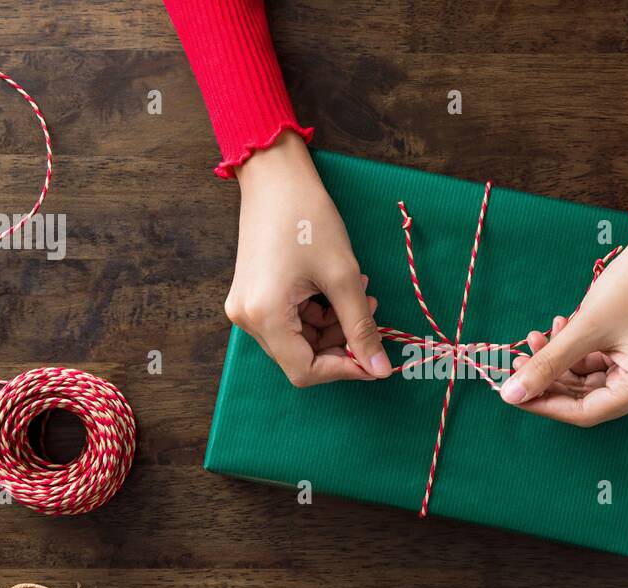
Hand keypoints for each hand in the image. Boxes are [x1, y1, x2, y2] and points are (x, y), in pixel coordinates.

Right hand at [226, 131, 390, 385]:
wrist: (275, 176)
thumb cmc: (308, 218)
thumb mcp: (344, 276)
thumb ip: (362, 326)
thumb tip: (380, 368)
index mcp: (265, 316)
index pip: (305, 371)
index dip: (344, 370)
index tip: (375, 359)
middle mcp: (247, 318)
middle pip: (300, 357)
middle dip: (340, 343)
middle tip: (372, 315)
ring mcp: (246, 307)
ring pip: (298, 339)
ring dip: (332, 326)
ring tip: (360, 294)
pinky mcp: (252, 295)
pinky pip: (289, 320)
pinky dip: (317, 313)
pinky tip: (336, 288)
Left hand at [499, 221, 627, 425]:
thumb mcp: (585, 327)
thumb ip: (547, 363)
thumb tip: (511, 394)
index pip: (586, 412)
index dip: (545, 404)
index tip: (512, 393)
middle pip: (587, 397)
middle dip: (550, 377)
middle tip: (518, 360)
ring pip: (589, 379)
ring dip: (560, 360)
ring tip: (537, 336)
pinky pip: (600, 362)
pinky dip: (576, 349)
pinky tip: (560, 326)